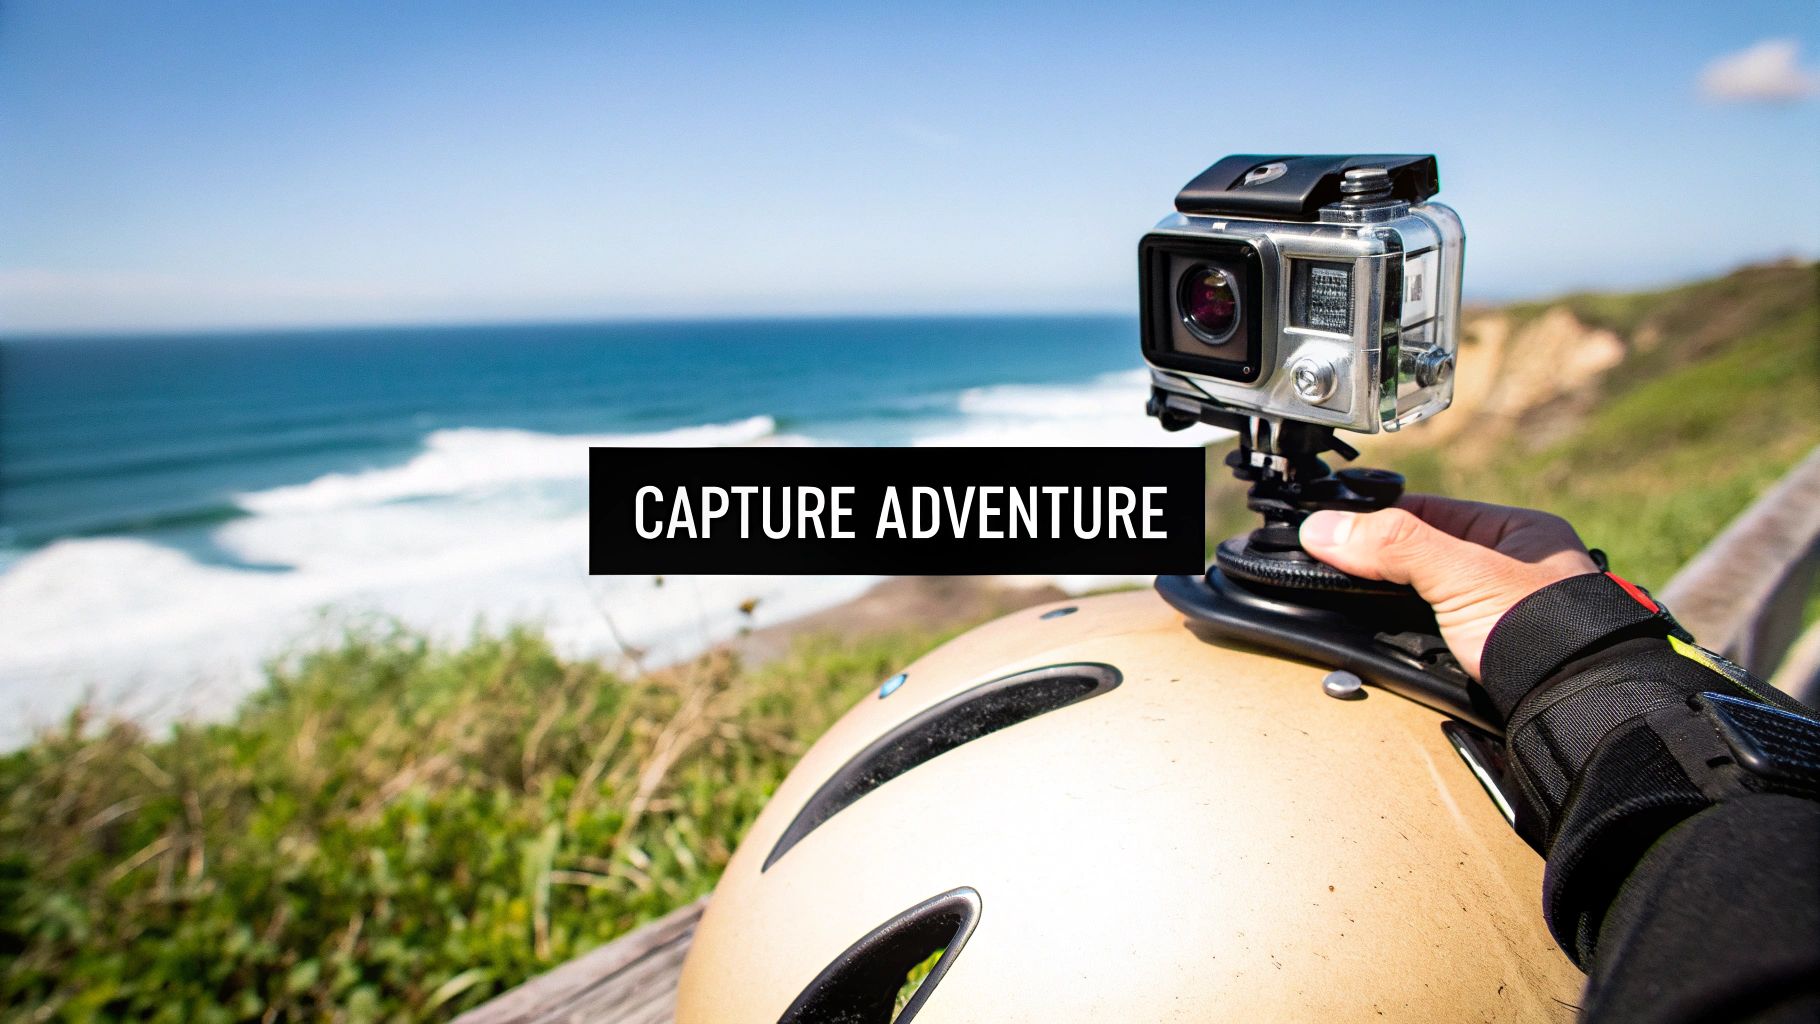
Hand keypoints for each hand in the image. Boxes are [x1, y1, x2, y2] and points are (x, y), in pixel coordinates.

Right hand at [1299, 495, 1599, 679]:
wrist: (1575, 709)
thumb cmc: (1547, 631)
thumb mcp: (1464, 574)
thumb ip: (1395, 546)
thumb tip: (1324, 527)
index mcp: (1519, 534)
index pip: (1430, 511)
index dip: (1379, 518)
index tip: (1331, 528)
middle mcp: (1506, 571)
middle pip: (1420, 555)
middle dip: (1378, 564)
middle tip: (1329, 565)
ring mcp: (1491, 615)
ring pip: (1417, 598)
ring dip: (1383, 605)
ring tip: (1344, 599)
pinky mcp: (1478, 656)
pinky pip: (1422, 636)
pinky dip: (1396, 636)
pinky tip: (1373, 633)